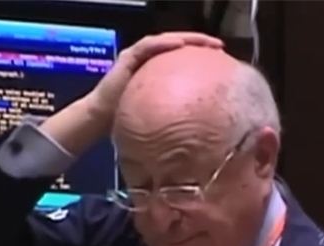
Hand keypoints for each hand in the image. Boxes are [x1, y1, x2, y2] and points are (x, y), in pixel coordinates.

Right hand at [86, 32, 223, 116]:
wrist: (101, 118)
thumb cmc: (129, 119)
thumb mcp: (160, 115)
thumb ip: (177, 114)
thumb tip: (203, 129)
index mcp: (159, 73)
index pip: (183, 60)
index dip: (202, 57)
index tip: (222, 61)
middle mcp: (150, 61)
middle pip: (179, 46)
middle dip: (200, 44)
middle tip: (220, 47)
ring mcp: (139, 56)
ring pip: (167, 41)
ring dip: (187, 39)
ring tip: (205, 42)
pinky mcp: (128, 56)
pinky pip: (149, 45)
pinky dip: (165, 43)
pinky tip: (180, 44)